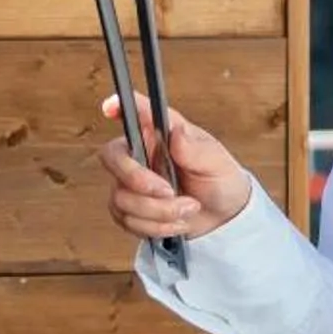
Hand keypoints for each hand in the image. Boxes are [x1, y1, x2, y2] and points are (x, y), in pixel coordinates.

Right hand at [98, 93, 252, 242]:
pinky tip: (176, 222)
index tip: (110, 107)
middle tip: (169, 191)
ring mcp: (131, 182)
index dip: (118, 107)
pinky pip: (127, 220)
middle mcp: (141, 153)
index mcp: (160, 132)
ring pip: (122, 197)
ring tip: (188, 209)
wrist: (223, 217)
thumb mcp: (216, 162)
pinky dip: (155, 226)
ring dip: (158, 211)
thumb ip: (195, 150)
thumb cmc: (220, 179)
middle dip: (138, 180)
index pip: (135, 113)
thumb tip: (177, 134)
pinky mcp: (129, 209)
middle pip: (113, 158)